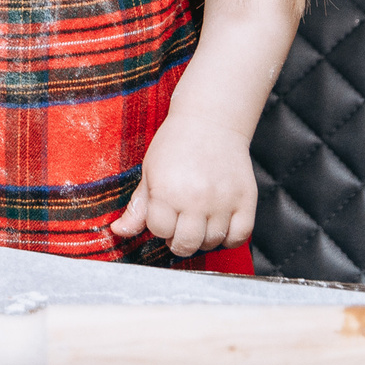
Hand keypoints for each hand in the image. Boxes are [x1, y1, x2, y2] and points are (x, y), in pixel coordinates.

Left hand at [110, 112, 257, 256]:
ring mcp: (223, 200)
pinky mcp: (246, 199)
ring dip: (203, 238)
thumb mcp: (149, 172)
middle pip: (186, 244)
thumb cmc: (176, 143)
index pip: (159, 230)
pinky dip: (230, 237)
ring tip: (198, 220)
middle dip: (178, 239)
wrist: (209, 120)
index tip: (163, 214)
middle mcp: (196, 199)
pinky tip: (219, 224)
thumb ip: (137, 207)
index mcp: (166, 191)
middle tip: (179, 225)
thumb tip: (119, 231)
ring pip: (212, 242)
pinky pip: (240, 236)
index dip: (159, 225)